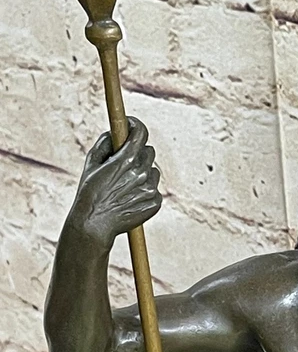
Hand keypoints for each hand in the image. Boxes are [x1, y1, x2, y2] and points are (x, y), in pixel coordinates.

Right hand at [70, 117, 161, 248]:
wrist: (94, 225)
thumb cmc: (89, 193)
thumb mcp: (91, 164)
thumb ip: (104, 144)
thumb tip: (115, 133)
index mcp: (125, 160)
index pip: (141, 132)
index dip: (136, 125)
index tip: (132, 125)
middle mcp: (141, 172)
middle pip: (149, 152)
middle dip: (138, 153)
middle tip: (125, 163)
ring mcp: (150, 188)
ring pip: (153, 172)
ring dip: (142, 174)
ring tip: (125, 186)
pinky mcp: (155, 202)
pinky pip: (154, 190)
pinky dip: (145, 191)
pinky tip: (130, 199)